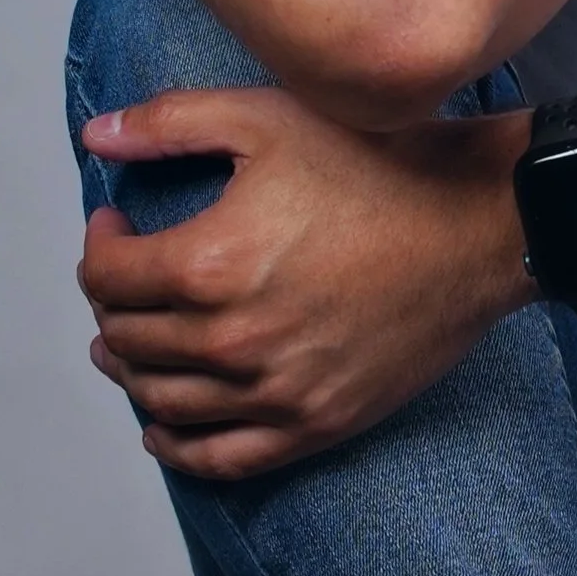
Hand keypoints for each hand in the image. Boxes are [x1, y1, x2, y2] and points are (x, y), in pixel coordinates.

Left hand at [76, 85, 529, 478]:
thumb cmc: (380, 166)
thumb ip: (170, 123)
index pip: (108, 277)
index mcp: (210, 264)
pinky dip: (177, 445)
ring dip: (131, 371)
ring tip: (130, 343)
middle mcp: (232, 339)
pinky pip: (220, 456)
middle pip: (127, 339)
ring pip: (161, 400)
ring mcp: (274, 391)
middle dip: (111, 304)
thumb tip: (98, 135)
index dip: (98, 246)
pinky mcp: (315, 423)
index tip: (116, 226)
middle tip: (125, 278)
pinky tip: (161, 425)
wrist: (478, 224)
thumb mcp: (267, 119)